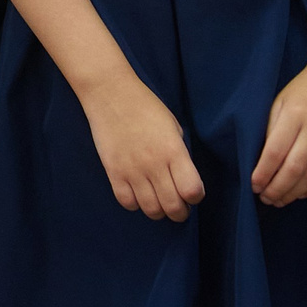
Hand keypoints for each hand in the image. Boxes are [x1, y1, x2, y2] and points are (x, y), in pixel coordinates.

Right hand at [79, 69, 203, 220]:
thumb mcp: (173, 128)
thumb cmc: (146, 107)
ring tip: (158, 201)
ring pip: (151, 209)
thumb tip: (181, 178)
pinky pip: (127, 202)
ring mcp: (132, 169)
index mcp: (174, 151)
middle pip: (173, 207)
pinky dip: (135, 204)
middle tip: (177, 206)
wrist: (110, 93)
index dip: (195, 197)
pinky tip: (137, 193)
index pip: (192, 191)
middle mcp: (154, 164)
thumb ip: (179, 155)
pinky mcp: (113, 171)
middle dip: (179, 212)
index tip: (191, 192)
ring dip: (158, 211)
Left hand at [253, 57, 306, 205]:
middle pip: (295, 167)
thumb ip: (271, 129)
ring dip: (294, 192)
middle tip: (264, 198)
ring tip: (278, 200)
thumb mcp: (279, 102)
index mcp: (294, 114)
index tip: (253, 184)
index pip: (276, 150)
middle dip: (277, 187)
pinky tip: (299, 193)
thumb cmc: (302, 91)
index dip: (264, 171)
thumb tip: (260, 161)